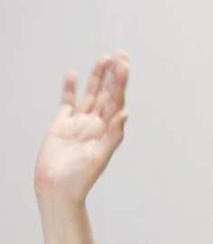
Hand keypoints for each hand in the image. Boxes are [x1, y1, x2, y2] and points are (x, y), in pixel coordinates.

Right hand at [35, 50, 129, 203]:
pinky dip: (70, 89)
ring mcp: (79, 123)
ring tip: (104, 58)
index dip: (120, 82)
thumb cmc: (80, 178)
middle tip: (121, 53)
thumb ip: (113, 134)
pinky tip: (73, 74)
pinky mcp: (61, 125)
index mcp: (107, 130)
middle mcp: (96, 124)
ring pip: (90, 94)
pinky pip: (67, 102)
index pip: (116, 101)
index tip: (124, 64)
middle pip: (107, 93)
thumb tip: (124, 113)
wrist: (57, 188)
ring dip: (97, 77)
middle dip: (114, 74)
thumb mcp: (100, 156)